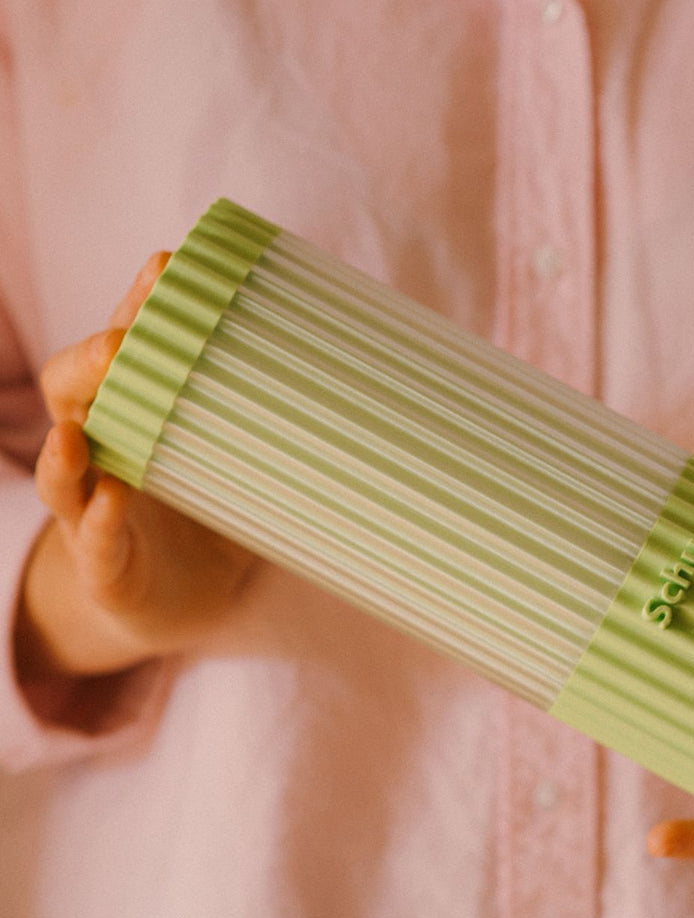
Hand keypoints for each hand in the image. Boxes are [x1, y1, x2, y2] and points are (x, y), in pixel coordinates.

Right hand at [15, 253, 256, 679]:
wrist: (181, 602)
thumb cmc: (210, 516)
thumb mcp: (237, 456)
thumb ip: (271, 415)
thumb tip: (355, 369)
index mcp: (136, 418)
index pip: (126, 352)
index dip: (138, 309)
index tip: (165, 265)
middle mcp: (103, 456)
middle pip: (75, 397)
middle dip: (90, 365)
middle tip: (119, 343)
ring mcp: (95, 513)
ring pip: (64, 474)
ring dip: (66, 448)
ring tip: (78, 427)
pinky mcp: (107, 567)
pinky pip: (94, 543)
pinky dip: (100, 523)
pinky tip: (114, 500)